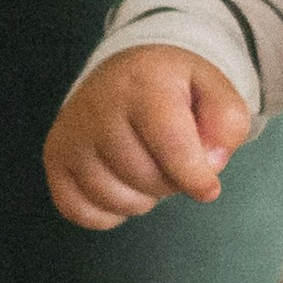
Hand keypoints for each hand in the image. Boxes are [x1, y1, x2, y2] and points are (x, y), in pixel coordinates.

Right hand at [44, 45, 255, 231]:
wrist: (124, 71)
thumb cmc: (172, 87)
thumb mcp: (213, 88)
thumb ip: (228, 122)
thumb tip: (210, 163)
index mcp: (144, 83)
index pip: (171, 145)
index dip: (195, 177)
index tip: (208, 188)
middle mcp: (99, 105)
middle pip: (146, 178)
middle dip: (171, 181)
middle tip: (171, 160)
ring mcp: (71, 133)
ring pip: (116, 199)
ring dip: (141, 197)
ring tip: (145, 165)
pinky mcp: (54, 157)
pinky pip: (80, 211)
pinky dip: (107, 211)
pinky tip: (120, 183)